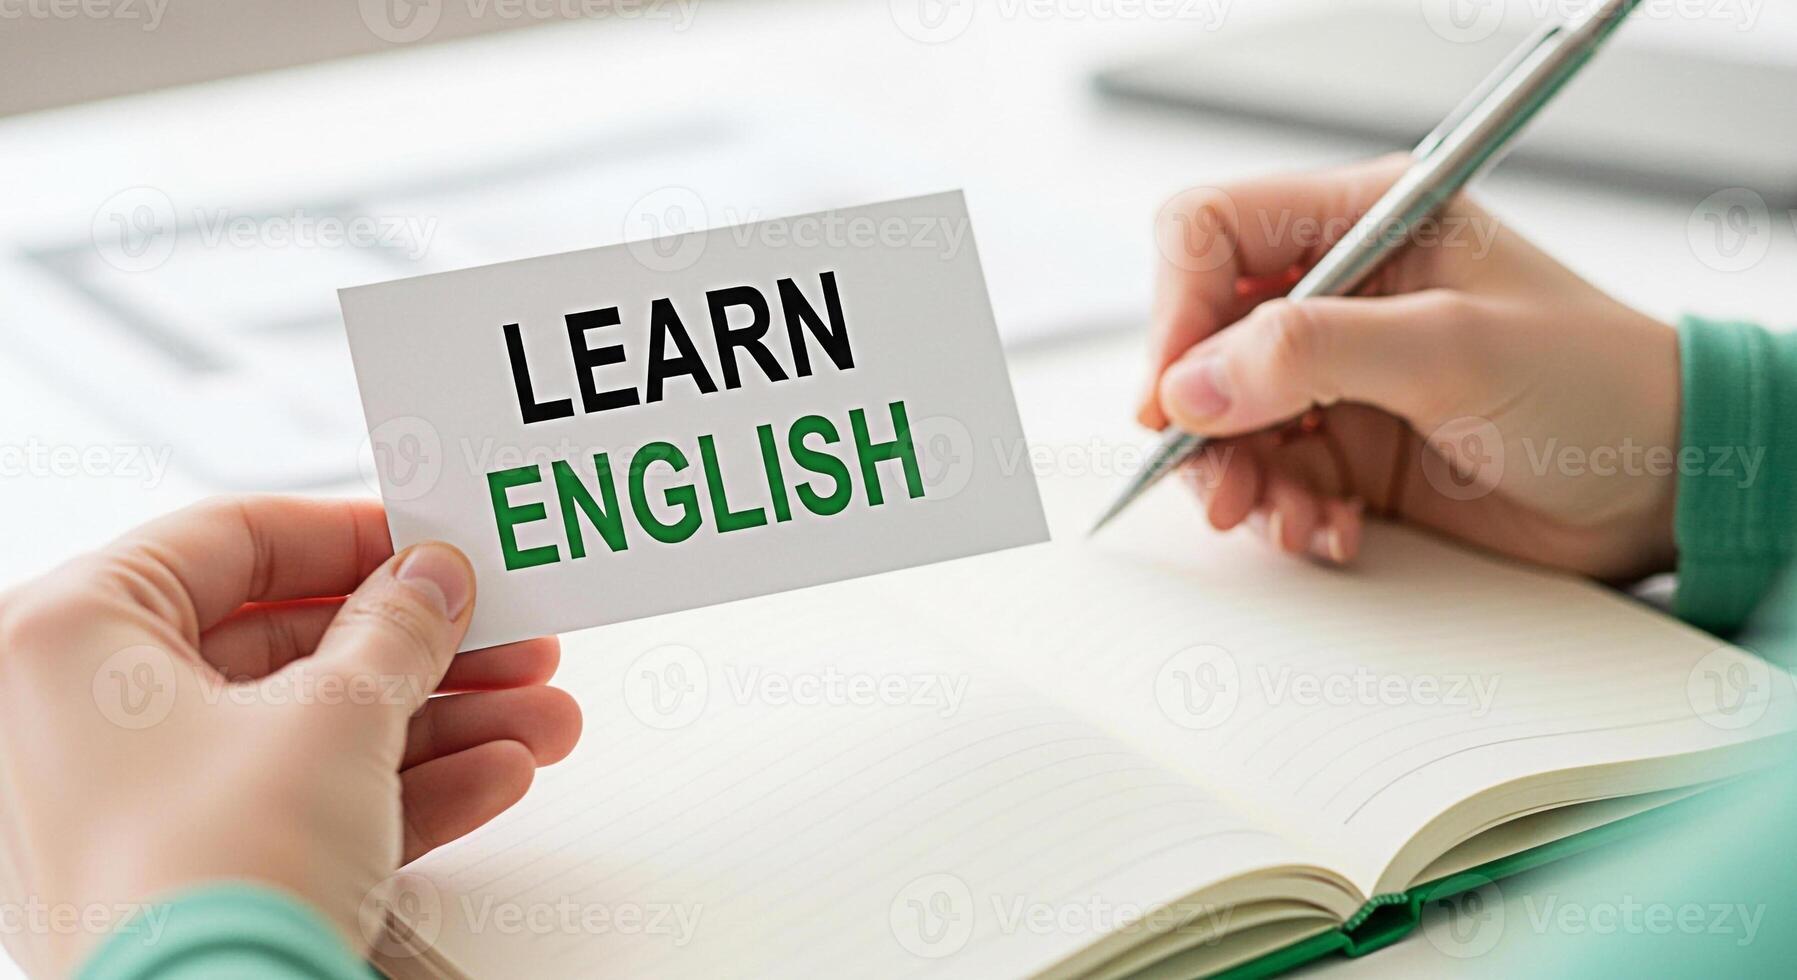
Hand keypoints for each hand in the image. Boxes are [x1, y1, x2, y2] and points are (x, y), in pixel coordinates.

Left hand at [0, 497, 581, 974]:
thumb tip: (432, 582)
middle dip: (424, 648)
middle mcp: (74, 718)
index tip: (434, 546)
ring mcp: (126, 805)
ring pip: (306, 729)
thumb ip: (399, 628)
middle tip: (504, 637)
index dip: (355, 536)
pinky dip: (397, 788)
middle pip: (284, 643)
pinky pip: (298, 802)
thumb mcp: (337, 714)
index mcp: (69, 637)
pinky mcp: (180, 876)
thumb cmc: (210, 878)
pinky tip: (494, 776)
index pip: (230, 540)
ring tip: (536, 719)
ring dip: (438, 722)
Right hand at [1141, 155, 1679, 580]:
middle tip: (1217, 476)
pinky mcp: (1346, 447)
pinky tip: (1327, 529)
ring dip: (1235, 477)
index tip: (1171, 391)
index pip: (1214, 234)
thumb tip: (1189, 383)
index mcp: (1367, 221)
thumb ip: (1312, 353)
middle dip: (1198, 415)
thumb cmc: (1599, 386)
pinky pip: (1267, 477)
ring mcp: (1339, 375)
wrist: (1666, 485)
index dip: (1175, 308)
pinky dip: (1280, 511)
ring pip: (1221, 418)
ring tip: (1279, 516)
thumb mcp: (1453, 350)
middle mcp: (1340, 293)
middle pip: (1201, 336)